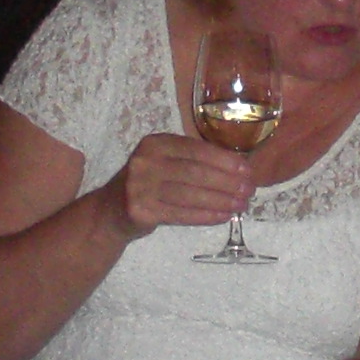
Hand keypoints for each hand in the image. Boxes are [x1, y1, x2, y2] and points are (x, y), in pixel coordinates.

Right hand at [100, 129, 252, 237]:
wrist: (110, 211)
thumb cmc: (148, 185)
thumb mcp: (164, 163)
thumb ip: (192, 161)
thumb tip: (238, 169)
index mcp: (155, 143)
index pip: (196, 150)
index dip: (225, 160)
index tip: (247, 170)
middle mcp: (145, 161)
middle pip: (195, 172)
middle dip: (227, 182)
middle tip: (249, 191)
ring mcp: (140, 186)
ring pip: (190, 194)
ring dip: (221, 201)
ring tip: (241, 205)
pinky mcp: (141, 210)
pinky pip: (181, 214)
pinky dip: (206, 215)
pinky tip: (223, 216)